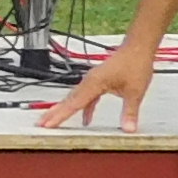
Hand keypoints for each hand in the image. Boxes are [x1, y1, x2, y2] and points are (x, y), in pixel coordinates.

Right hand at [36, 39, 160, 129]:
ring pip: (74, 98)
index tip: (48, 124)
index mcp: (94, 83)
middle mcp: (89, 81)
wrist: (138, 48)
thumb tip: (128, 129)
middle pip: (68, 100)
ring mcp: (92, 81)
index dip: (60, 115)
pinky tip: (86, 119)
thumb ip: (129, 112)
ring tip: (53, 120)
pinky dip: (83, 108)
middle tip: (40, 123)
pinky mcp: (97, 81)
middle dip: (54, 113)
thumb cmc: (135, 64)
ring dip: (64, 109)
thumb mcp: (135, 91)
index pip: (74, 103)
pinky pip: (86, 97)